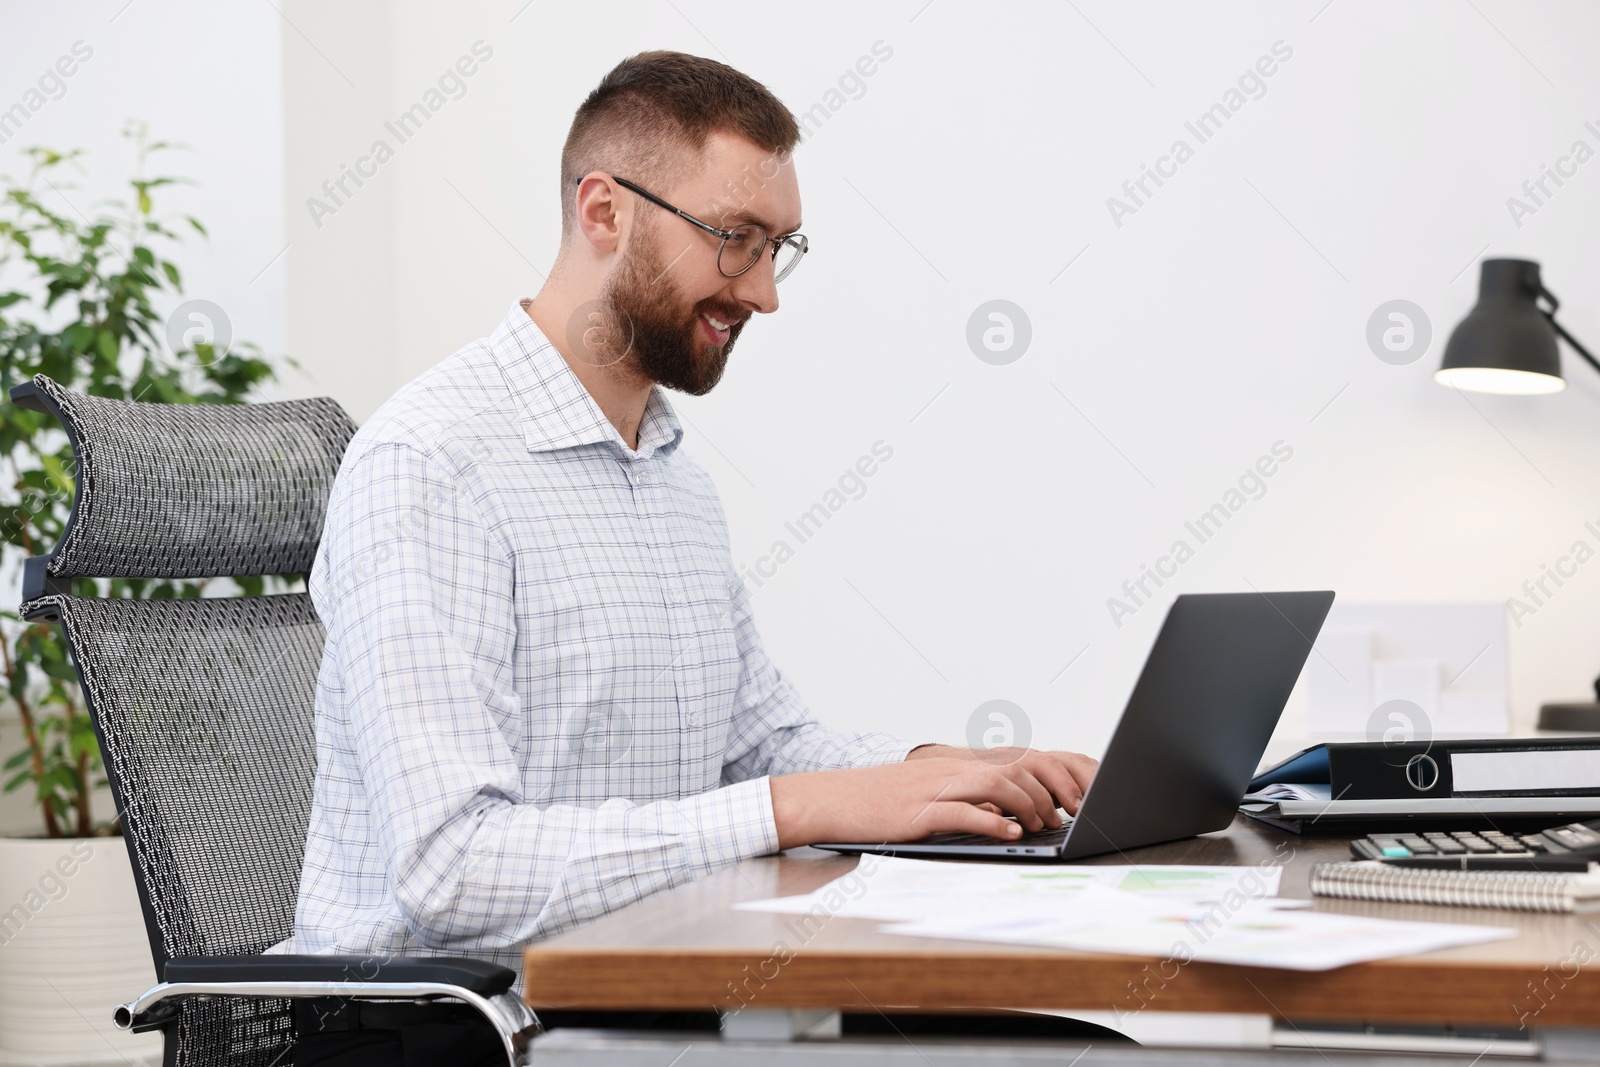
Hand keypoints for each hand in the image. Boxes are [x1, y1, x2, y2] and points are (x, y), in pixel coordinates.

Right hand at [768, 748, 1096, 849]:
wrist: (832, 800)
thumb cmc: (878, 804)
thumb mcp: (928, 797)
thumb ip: (965, 801)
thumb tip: (1002, 816)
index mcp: (953, 766)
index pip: (1014, 760)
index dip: (1048, 777)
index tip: (1068, 800)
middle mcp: (948, 770)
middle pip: (1014, 768)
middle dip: (1047, 792)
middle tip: (1061, 816)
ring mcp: (933, 789)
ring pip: (995, 784)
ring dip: (1026, 805)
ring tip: (1040, 825)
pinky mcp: (918, 812)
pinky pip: (963, 811)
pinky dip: (992, 823)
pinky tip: (1009, 833)